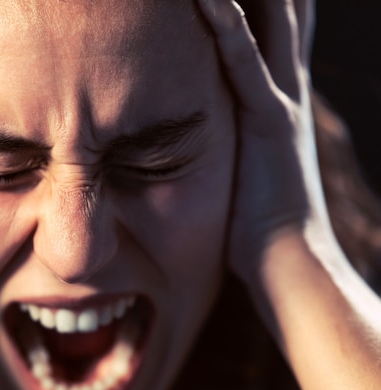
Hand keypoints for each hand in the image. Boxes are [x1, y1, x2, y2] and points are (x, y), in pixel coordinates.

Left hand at [196, 0, 322, 281]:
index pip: (277, 21)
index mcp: (279, 91)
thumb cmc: (259, 214)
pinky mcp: (267, 122)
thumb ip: (239, 125)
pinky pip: (243, 62)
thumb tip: (210, 115)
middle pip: (283, 6)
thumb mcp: (249, 154)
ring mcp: (280, 100)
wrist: (287, 258)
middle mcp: (286, 85)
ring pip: (268, 19)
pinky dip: (226, 24)